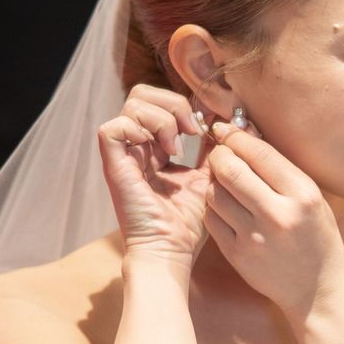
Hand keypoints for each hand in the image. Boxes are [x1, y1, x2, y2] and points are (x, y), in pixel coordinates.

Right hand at [97, 84, 210, 265]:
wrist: (172, 250)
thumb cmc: (188, 222)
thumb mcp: (209, 178)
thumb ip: (215, 151)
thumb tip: (230, 123)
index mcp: (155, 148)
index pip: (159, 102)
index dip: (184, 104)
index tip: (208, 127)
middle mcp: (136, 147)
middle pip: (142, 94)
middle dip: (174, 103)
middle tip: (193, 130)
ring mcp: (124, 155)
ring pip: (131, 104)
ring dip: (164, 118)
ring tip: (179, 147)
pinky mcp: (113, 166)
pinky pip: (112, 128)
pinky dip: (140, 130)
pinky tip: (163, 153)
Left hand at [203, 123, 343, 314]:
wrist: (318, 289)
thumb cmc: (318, 237)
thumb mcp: (312, 199)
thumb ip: (282, 170)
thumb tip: (246, 134)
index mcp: (302, 194)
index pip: (259, 153)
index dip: (236, 136)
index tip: (226, 129)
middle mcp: (278, 214)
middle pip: (230, 169)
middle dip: (219, 154)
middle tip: (220, 153)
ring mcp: (255, 236)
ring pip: (214, 193)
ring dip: (213, 181)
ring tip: (224, 180)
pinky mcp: (237, 254)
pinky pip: (211, 218)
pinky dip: (213, 206)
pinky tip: (224, 205)